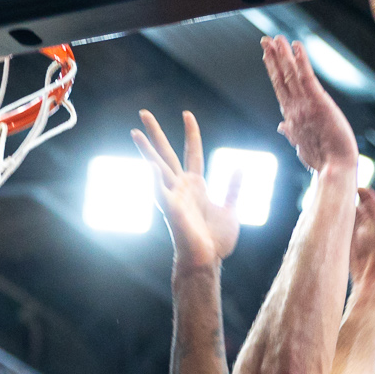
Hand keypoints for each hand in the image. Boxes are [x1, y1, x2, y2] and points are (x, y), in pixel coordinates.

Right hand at [134, 108, 240, 270]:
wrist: (208, 261)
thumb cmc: (216, 241)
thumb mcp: (231, 208)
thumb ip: (234, 187)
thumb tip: (240, 167)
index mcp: (196, 185)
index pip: (192, 151)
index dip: (191, 133)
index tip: (187, 114)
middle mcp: (181, 187)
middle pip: (166, 152)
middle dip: (156, 133)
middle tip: (144, 112)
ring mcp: (174, 196)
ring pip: (157, 166)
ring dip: (146, 150)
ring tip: (134, 132)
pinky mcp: (170, 210)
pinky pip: (160, 192)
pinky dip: (154, 179)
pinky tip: (150, 165)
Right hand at [262, 35, 358, 174]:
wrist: (334, 168)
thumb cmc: (323, 160)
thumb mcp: (302, 145)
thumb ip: (290, 132)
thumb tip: (280, 126)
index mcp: (291, 117)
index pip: (280, 88)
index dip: (273, 70)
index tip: (267, 55)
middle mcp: (294, 109)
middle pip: (280, 79)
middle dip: (272, 58)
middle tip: (265, 40)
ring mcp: (304, 105)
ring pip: (290, 75)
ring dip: (282, 55)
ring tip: (276, 38)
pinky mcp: (317, 103)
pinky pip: (306, 77)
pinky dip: (301, 61)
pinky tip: (296, 45)